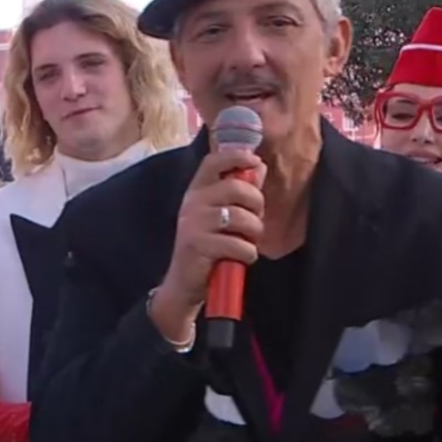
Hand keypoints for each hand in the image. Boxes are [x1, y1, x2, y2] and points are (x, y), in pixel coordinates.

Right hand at [153, 146, 266, 332]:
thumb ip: (238, 192)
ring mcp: (193, 224)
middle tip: (255, 221)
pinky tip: (239, 259)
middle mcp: (192, 203)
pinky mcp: (198, 245)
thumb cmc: (207, 248)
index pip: (213, 161)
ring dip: (254, 234)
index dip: (236, 156)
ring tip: (247, 243)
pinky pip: (239, 245)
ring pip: (242, 218)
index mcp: (196, 192)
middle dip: (257, 205)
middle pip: (237, 188)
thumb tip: (258, 167)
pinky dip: (247, 254)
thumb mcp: (220, 217)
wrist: (183, 285)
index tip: (254, 161)